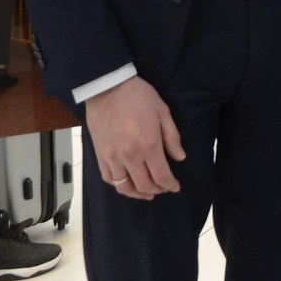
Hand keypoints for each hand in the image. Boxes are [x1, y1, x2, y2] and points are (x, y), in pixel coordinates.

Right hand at [85, 76, 185, 199]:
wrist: (107, 87)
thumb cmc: (139, 96)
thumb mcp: (163, 112)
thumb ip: (172, 137)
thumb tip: (180, 158)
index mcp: (148, 145)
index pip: (161, 175)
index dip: (170, 185)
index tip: (175, 187)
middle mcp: (130, 156)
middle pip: (144, 185)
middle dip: (157, 190)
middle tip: (164, 188)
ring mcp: (112, 157)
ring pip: (125, 187)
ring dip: (138, 193)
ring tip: (147, 192)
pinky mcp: (100, 155)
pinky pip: (109, 179)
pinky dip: (120, 186)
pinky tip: (128, 184)